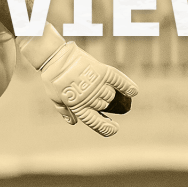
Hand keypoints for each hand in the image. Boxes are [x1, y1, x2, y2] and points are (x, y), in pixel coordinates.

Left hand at [18, 24, 137, 136]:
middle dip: (105, 105)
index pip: (95, 122)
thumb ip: (65, 111)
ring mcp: (95, 84)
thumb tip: (73, 123)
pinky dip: (127, 85)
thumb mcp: (55, 98)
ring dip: (111, 94)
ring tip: (104, 88)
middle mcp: (88, 98)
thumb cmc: (53, 79)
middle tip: (102, 98)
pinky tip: (134, 91)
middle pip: (105, 106)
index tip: (114, 129)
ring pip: (111, 95)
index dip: (106, 128)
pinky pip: (117, 80)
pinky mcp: (100, 71)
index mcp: (77, 106)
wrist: (54, 57)